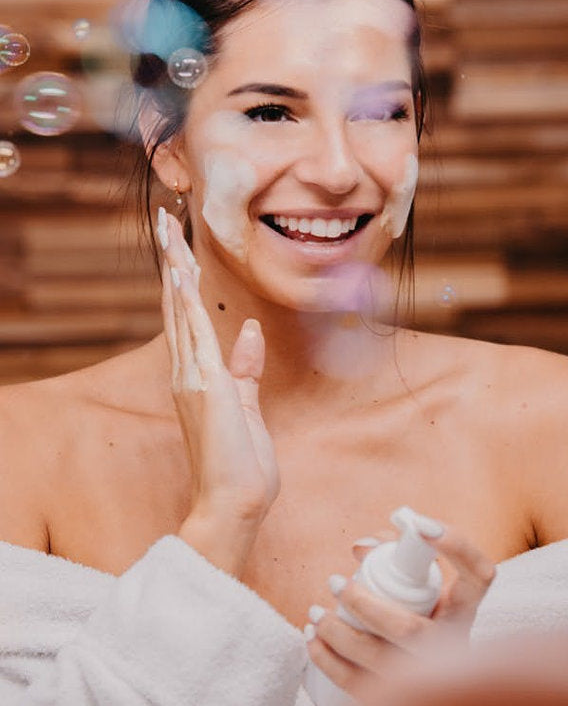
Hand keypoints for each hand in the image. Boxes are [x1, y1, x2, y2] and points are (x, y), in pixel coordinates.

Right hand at [157, 208, 279, 576]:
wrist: (234, 505)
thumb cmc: (241, 465)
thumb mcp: (246, 408)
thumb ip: (245, 368)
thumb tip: (247, 330)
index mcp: (196, 378)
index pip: (186, 318)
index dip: (182, 280)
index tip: (180, 247)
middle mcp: (186, 372)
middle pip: (176, 304)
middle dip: (171, 260)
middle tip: (164, 219)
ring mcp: (191, 378)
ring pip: (180, 309)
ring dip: (175, 266)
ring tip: (168, 228)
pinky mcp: (205, 385)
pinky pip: (194, 332)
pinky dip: (187, 298)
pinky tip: (182, 270)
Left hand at [304, 513, 494, 700]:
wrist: (430, 678)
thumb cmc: (417, 617)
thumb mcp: (420, 586)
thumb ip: (395, 553)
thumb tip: (361, 548)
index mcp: (461, 610)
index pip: (479, 574)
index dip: (458, 547)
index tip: (422, 526)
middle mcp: (450, 644)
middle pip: (410, 629)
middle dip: (363, 604)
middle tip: (335, 582)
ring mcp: (428, 676)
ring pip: (380, 661)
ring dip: (337, 634)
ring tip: (315, 613)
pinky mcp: (401, 696)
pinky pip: (359, 685)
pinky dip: (328, 661)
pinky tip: (313, 641)